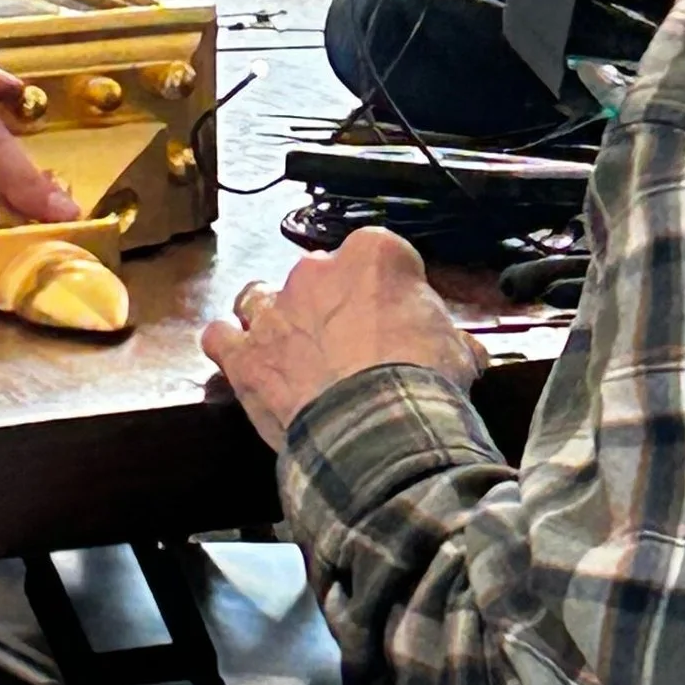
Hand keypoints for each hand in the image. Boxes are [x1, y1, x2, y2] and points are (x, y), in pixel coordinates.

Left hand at [203, 227, 480, 452]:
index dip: (388, 291)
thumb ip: (450, 339)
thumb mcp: (457, 351)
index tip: (396, 318)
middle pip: (316, 276)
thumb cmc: (421, 384)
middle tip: (347, 345)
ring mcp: (273, 311)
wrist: (379, 428)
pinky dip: (230, 347)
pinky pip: (220, 336)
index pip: (380, 257)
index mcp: (373, 256)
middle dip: (328, 306)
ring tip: (289, 348)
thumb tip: (464, 353)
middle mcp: (316, 272)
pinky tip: (245, 362)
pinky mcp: (245, 354)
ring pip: (258, 297)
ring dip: (271, 319)